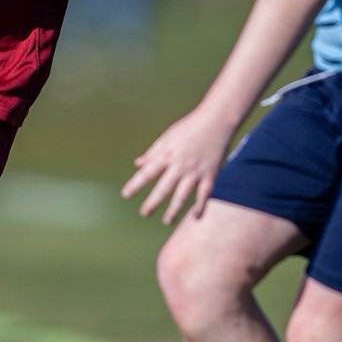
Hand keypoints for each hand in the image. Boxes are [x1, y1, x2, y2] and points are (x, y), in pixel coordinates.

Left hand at [122, 107, 233, 224]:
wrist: (216, 120)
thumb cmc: (189, 126)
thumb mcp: (167, 136)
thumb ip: (153, 152)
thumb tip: (138, 164)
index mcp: (167, 154)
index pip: (147, 173)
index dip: (135, 184)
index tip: (125, 195)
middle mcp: (180, 165)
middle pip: (163, 188)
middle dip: (152, 202)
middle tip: (144, 213)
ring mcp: (196, 171)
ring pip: (183, 195)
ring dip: (174, 210)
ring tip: (166, 220)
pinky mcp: (211, 173)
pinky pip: (204, 193)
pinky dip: (200, 205)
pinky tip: (195, 216)